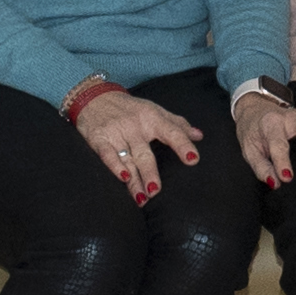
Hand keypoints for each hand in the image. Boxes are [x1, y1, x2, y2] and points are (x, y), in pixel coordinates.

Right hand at [73, 85, 200, 200]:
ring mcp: (116, 132)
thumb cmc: (131, 108)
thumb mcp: (155, 111)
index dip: (183, 145)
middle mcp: (135, 126)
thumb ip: (177, 124)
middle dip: (150, 172)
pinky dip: (114, 166)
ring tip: (143, 198)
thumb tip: (199, 136)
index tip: (193, 160)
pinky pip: (107, 155)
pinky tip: (123, 179)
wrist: (96, 97)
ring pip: (127, 160)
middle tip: (156, 190)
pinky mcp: (99, 139)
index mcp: (152, 118)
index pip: (171, 132)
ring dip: (134, 180)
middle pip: (144, 153)